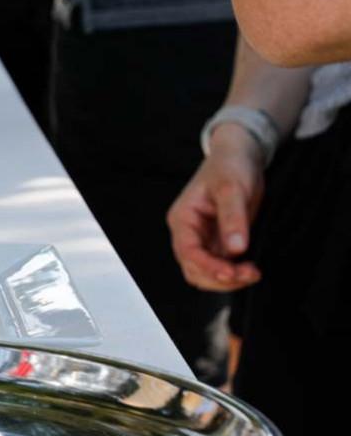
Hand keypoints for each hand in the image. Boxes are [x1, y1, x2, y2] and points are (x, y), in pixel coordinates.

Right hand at [167, 125, 265, 291]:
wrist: (240, 156)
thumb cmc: (230, 166)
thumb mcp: (232, 188)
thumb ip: (233, 218)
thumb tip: (236, 248)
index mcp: (183, 219)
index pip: (187, 252)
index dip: (207, 266)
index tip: (231, 272)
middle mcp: (188, 233)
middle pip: (194, 269)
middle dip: (220, 277)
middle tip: (249, 273)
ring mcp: (203, 239)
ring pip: (206, 273)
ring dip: (227, 279)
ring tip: (252, 272)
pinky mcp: (218, 242)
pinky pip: (221, 266)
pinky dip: (234, 273)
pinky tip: (250, 267)